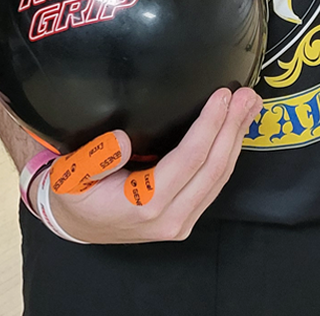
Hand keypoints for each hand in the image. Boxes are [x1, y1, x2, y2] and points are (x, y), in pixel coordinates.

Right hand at [45, 87, 260, 243]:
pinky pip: (215, 183)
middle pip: (214, 168)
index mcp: (145, 204)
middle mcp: (171, 218)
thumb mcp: (69, 174)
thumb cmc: (74, 194)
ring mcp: (182, 221)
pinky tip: (235, 130)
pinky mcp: (187, 217)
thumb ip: (94, 158)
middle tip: (248, 94)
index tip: (222, 94)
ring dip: (237, 138)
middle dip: (233, 127)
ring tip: (250, 106)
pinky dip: (228, 153)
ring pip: (221, 177)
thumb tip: (123, 140)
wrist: (78, 225)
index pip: (189, 159)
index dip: (209, 125)